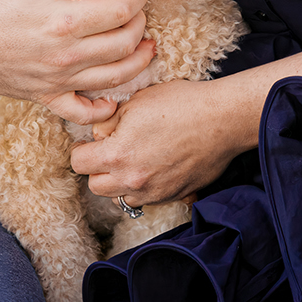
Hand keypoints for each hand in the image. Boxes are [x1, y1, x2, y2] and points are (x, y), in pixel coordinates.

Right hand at [0, 0, 152, 125]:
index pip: (119, 12)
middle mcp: (65, 56)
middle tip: (140, 12)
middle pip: (124, 45)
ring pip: (113, 79)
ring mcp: (56, 80)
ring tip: (147, 48)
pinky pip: (81, 112)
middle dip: (141, 26)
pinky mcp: (44, 96)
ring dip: (138, 63)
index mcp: (62, 21)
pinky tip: (113, 98)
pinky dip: (103, 110)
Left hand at [71, 78, 252, 207]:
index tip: (90, 143)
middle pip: (96, 186)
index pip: (79, 163)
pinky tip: (155, 167)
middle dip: (98, 169)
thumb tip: (98, 136)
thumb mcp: (135, 102)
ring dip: (120, 183)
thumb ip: (108, 122)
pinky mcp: (174, 196)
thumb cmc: (180, 104)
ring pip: (120, 198)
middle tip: (111, 151)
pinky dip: (144, 188)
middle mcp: (133, 181)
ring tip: (134, 160)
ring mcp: (154, 192)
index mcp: (117, 155)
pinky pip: (147, 199)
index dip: (82, 149)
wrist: (222, 119)